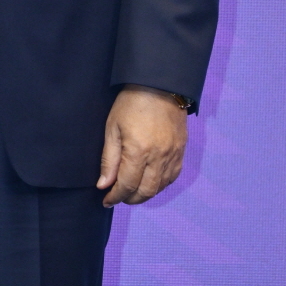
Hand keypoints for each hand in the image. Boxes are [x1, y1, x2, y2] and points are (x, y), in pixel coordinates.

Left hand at [97, 86, 187, 206]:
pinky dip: (161, 184)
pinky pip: (173, 176)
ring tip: (132, 191)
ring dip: (145, 194)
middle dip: (130, 199)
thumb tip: (104, 185)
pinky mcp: (181, 150)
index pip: (127, 185)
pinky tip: (151, 182)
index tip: (106, 201)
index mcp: (138, 151)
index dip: (115, 197)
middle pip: (145, 191)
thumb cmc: (131, 103)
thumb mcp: (112, 128)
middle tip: (119, 197)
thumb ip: (109, 159)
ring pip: (160, 187)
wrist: (160, 84)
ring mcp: (173, 154)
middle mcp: (158, 157)